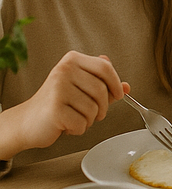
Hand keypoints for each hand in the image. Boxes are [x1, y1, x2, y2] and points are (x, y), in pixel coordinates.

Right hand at [1, 52, 126, 155]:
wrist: (27, 121)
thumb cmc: (57, 104)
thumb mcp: (81, 89)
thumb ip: (104, 86)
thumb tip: (127, 86)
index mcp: (72, 60)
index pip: (105, 68)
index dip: (116, 83)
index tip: (119, 94)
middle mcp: (64, 70)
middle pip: (102, 90)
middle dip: (102, 107)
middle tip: (91, 113)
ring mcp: (58, 89)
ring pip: (94, 109)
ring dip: (88, 120)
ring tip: (73, 116)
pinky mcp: (55, 108)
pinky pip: (82, 123)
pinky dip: (78, 128)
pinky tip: (65, 124)